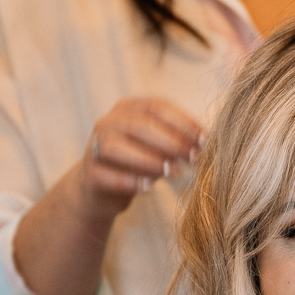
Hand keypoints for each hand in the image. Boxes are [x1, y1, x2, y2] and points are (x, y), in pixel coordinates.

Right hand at [79, 98, 204, 216]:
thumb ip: (176, 140)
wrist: (102, 189)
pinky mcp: (89, 172)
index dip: (183, 122)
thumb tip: (204, 144)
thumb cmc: (137, 163)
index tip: (204, 140)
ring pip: (118, 147)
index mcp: (127, 108)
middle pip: (140, 125)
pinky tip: (147, 187)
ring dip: (149, 159)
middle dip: (171, 142)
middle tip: (193, 158)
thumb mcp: (157, 146)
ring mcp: (95, 146)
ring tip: (174, 172)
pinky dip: (128, 180)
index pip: (157, 106)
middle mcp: (108, 121)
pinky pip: (106, 174)